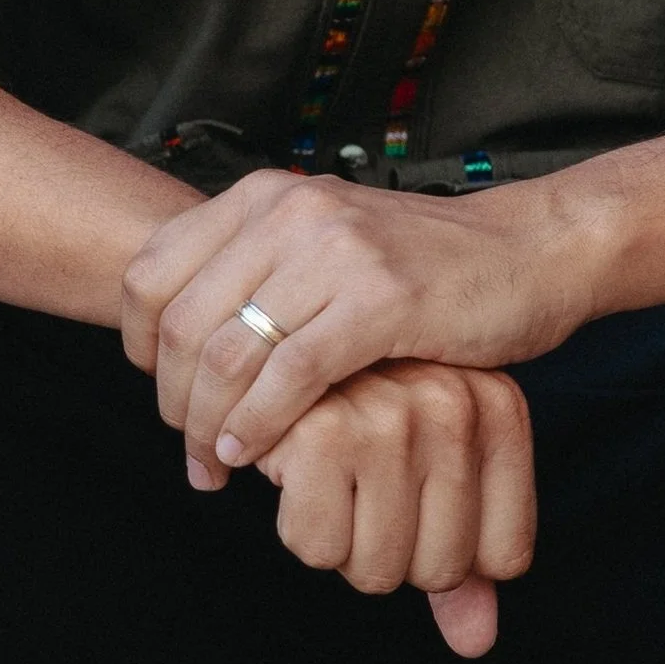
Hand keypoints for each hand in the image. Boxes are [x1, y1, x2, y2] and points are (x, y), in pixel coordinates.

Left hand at [124, 164, 589, 475]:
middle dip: (172, 402)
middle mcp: (290, 211)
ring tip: (216, 466)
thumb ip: (253, 277)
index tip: (162, 394)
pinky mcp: (381, 299)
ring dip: (207, 426)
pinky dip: (259, 425)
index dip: (138, 347)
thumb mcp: (320, 248)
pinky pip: (291, 375)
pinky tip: (254, 456)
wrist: (526, 253)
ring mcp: (336, 251)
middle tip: (189, 452)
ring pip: (226, 352)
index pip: (150, 272)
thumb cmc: (421, 266)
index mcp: (264, 197)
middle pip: (178, 322)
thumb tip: (172, 343)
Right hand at [213, 356, 535, 657]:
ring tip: (329, 478)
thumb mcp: (428, 478)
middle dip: (388, 554)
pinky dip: (298, 527)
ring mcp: (394, 416)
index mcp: (496, 410)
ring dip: (342, 546)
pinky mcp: (325, 431)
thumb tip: (476, 645)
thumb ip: (463, 560)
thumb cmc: (357, 419)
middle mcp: (456, 407)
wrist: (267, 352)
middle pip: (440, 571)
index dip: (449, 555)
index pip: (505, 558)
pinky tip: (294, 470)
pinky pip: (319, 551)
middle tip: (360, 490)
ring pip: (377, 571)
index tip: (415, 504)